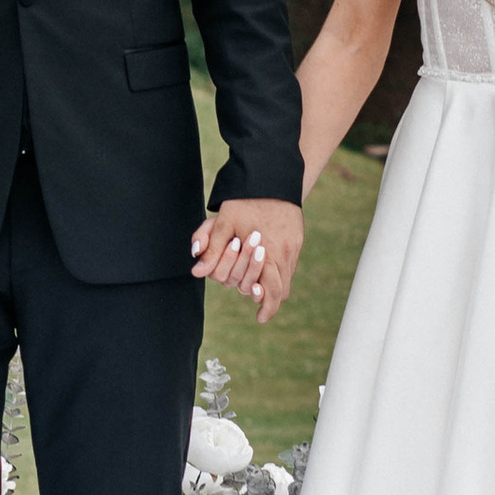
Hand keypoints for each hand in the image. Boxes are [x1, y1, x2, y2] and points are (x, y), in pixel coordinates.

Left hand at [191, 198, 303, 323]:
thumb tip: (197, 272)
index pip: (273, 291)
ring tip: (260, 289)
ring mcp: (294, 245)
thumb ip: (213, 250)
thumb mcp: (223, 223)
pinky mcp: (297, 237)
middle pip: (284, 289)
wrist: (271, 176)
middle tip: (261, 310)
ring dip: (275, 285)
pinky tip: (267, 266)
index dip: (267, 307)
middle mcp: (285, 252)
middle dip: (272, 301)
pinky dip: (280, 270)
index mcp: (268, 252)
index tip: (260, 318)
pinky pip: (290, 262)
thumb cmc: (245, 200)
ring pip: (288, 276)